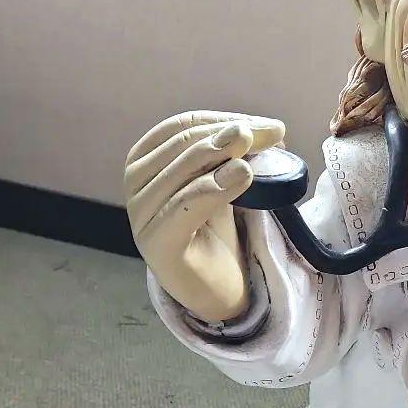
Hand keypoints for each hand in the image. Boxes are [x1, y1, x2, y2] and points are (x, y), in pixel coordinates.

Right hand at [125, 110, 284, 322]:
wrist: (216, 287)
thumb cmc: (216, 231)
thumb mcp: (224, 182)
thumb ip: (235, 155)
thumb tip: (267, 128)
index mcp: (146, 160)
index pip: (183, 127)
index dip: (225, 119)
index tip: (268, 126)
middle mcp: (136, 183)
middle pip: (183, 146)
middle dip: (230, 135)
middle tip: (272, 134)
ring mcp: (141, 215)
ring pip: (182, 173)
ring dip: (221, 156)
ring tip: (254, 152)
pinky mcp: (156, 243)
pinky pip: (183, 208)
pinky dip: (213, 188)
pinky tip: (241, 176)